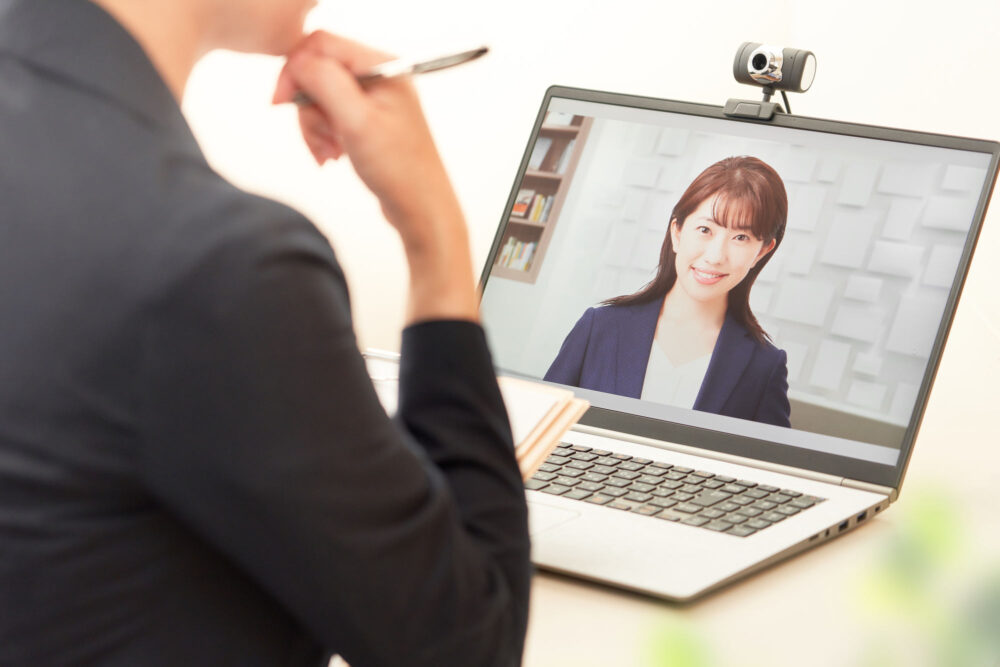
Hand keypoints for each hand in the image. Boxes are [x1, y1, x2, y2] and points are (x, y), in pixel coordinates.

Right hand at [273, 31, 477, 323]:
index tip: (281, 104)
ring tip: (329, 154)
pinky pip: (331, 116)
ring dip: (315, 127)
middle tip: (322, 140)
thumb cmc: (400, 170)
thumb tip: (297, 64)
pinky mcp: (369, 120)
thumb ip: (325, 83)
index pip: (321, 45)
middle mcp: (380, 76)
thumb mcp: (357, 121)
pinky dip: (324, 136)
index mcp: (382, 66)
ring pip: (320, 97)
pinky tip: (334, 156)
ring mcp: (374, 99)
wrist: (422, 208)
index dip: (295, 71)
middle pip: (318, 72)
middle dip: (309, 108)